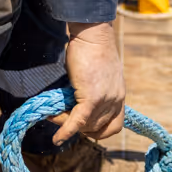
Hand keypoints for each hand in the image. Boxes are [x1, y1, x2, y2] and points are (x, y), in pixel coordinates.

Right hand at [54, 20, 124, 144]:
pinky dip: (66, 130)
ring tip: (52, 114)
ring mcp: (106, 100)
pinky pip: (78, 121)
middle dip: (77, 127)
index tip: (83, 126)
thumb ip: (92, 90)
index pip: (115, 126)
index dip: (98, 131)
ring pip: (85, 125)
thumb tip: (73, 103)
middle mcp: (116, 100)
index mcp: (118, 95)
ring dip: (66, 122)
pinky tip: (57, 137)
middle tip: (59, 116)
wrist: (93, 34)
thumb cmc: (92, 49)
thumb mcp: (99, 74)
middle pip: (96, 128)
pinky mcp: (92, 98)